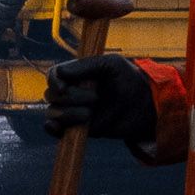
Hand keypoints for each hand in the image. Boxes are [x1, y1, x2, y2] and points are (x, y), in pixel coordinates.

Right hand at [46, 55, 166, 151]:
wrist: (143, 107)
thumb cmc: (128, 81)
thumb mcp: (112, 65)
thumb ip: (86, 65)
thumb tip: (59, 73)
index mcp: (76, 74)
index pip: (54, 75)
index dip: (55, 81)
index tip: (64, 87)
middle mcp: (70, 91)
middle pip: (51, 94)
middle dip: (72, 97)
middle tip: (96, 98)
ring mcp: (71, 110)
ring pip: (52, 112)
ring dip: (69, 114)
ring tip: (90, 114)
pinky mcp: (74, 128)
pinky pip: (52, 130)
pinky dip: (52, 129)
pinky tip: (59, 128)